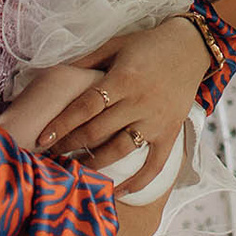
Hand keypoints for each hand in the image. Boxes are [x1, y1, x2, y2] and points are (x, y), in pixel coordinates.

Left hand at [34, 16, 209, 192]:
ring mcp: (156, 120)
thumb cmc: (148, 44)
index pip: (86, 106)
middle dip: (70, 146)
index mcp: (123, 79)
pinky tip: (118, 191)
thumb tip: (58, 74)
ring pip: (121, 150)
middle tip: (51, 156)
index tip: (43, 139)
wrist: (192, 47)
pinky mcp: (170, 133)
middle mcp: (139, 102)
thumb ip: (88, 60)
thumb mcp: (116, 44)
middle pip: (98, 131)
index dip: (63, 124)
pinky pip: (154, 164)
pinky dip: (137, 182)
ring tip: (75, 170)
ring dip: (95, 164)